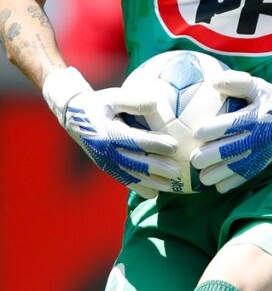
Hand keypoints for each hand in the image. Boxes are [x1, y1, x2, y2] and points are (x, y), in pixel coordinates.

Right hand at [42, 67, 179, 198]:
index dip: (155, 144)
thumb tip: (155, 104)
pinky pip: (123, 179)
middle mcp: (106, 151)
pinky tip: (154, 194)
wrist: (74, 117)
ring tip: (171, 186)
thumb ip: (133, 101)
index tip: (175, 146)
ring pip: (131, 175)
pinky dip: (138, 187)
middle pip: (135, 162)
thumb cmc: (99, 104)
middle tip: (178, 171)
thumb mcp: (113, 97)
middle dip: (157, 167)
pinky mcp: (106, 167)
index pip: (136, 140)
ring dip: (151, 182)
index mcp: (108, 133)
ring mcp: (105, 161)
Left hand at [191, 71, 271, 192]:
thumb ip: (236, 82)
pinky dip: (229, 183)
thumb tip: (213, 82)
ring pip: (234, 169)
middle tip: (193, 158)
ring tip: (202, 174)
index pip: (230, 125)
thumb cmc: (269, 97)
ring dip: (215, 174)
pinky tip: (217, 184)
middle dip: (208, 157)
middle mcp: (258, 136)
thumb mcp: (256, 85)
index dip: (211, 130)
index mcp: (255, 116)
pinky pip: (245, 177)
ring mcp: (261, 152)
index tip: (196, 132)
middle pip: (228, 151)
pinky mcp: (263, 162)